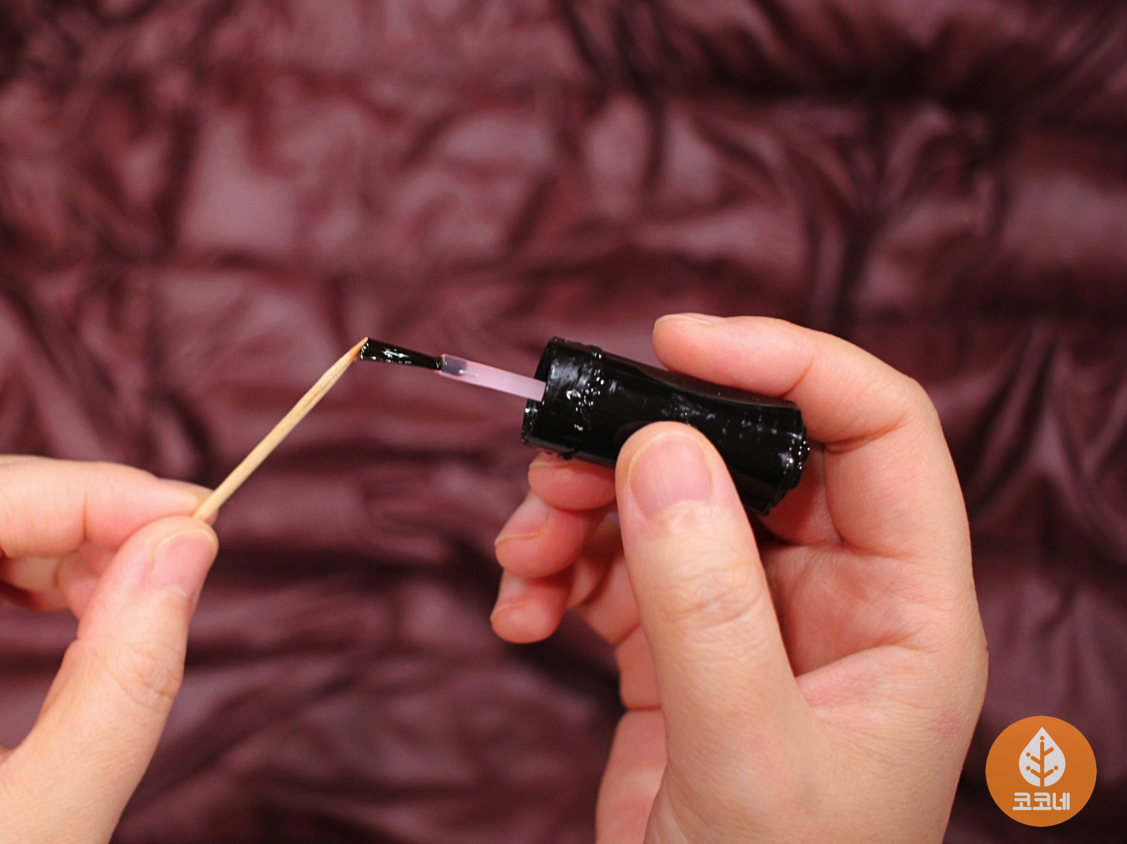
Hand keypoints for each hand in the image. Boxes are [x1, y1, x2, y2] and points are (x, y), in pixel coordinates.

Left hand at [0, 454, 218, 843]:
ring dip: (47, 538)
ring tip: (135, 581)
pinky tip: (76, 606)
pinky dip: (16, 579)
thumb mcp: (58, 819)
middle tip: (176, 542)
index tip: (193, 516)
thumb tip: (186, 543)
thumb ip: (128, 672)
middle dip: (68, 506)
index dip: (82, 493)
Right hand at [490, 316, 986, 842]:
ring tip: (521, 555)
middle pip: (745, 456)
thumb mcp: (745, 748)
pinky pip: (611, 570)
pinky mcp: (676, 651)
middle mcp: (831, 598)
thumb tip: (659, 449)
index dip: (787, 361)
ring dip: (579, 510)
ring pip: (663, 504)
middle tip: (552, 467)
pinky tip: (519, 613)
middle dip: (641, 447)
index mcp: (903, 608)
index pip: (876, 430)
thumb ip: (705, 600)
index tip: (674, 341)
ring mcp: (749, 622)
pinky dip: (556, 573)